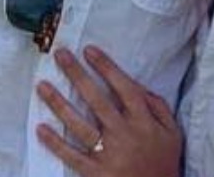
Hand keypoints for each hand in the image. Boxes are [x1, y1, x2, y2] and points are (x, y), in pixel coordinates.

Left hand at [36, 45, 182, 176]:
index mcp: (143, 121)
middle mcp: (124, 134)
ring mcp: (108, 155)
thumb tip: (138, 85)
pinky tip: (41, 129)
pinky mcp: (96, 175)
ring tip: (42, 86)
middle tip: (61, 55)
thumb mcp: (172, 131)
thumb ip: (157, 106)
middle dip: (77, 74)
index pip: (123, 86)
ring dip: (59, 103)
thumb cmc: (164, 163)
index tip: (89, 50)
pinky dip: (56, 143)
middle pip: (96, 99)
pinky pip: (72, 156)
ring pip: (80, 125)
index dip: (106, 66)